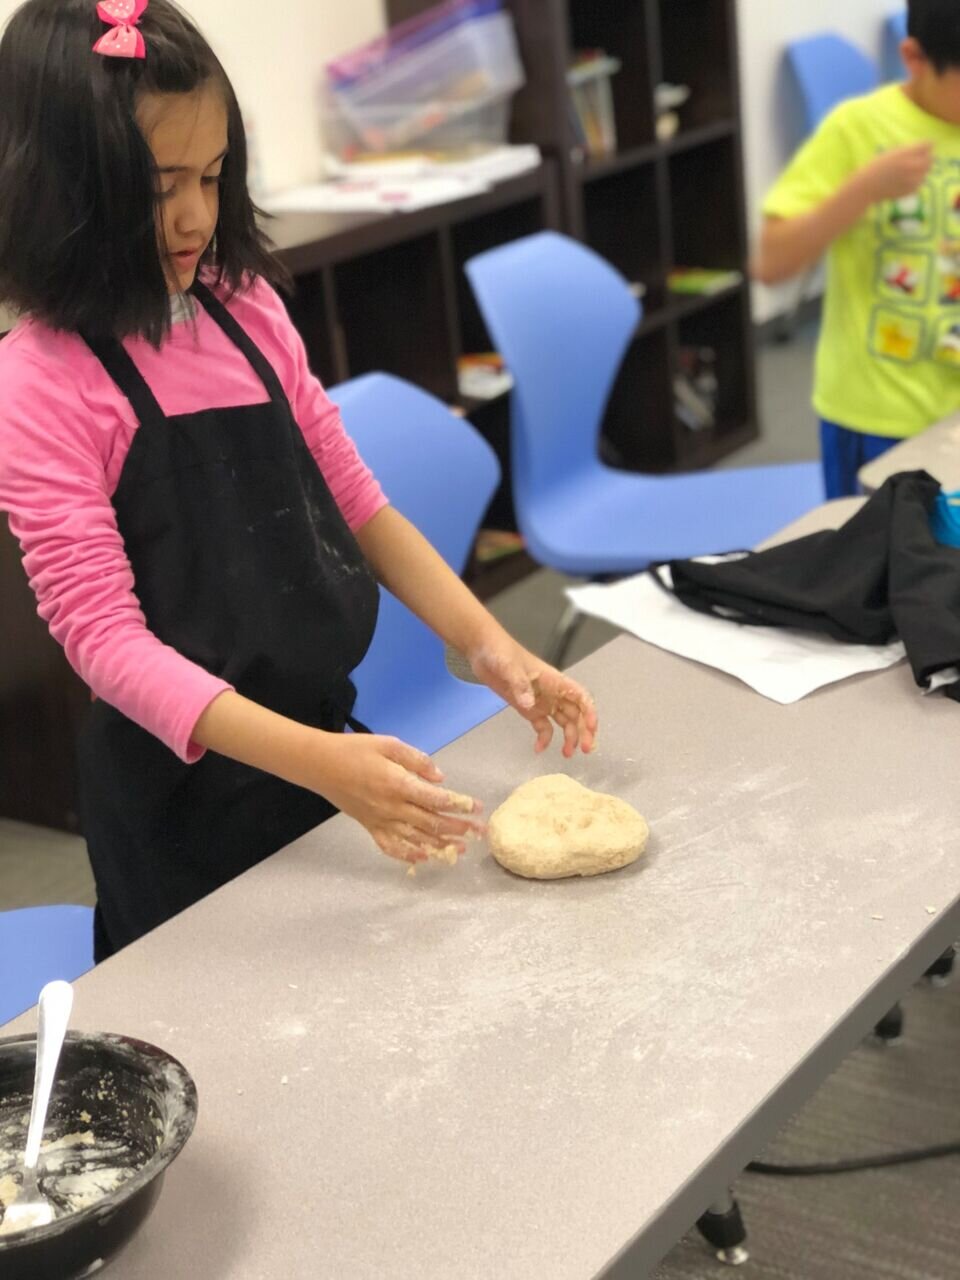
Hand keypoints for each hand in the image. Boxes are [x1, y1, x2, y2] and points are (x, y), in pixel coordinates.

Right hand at [314, 733, 483, 865]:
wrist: (320, 765)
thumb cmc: (355, 750)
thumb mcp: (388, 744)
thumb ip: (416, 760)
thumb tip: (440, 778)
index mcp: (398, 784)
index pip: (436, 800)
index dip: (459, 805)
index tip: (477, 808)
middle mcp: (392, 808)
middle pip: (431, 823)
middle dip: (458, 829)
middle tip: (479, 832)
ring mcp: (380, 821)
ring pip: (415, 839)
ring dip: (440, 845)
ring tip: (461, 850)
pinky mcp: (369, 828)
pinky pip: (390, 847)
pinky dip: (408, 855)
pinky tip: (423, 859)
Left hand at [468, 636, 598, 756]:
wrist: (482, 649)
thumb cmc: (499, 650)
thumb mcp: (509, 665)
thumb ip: (520, 684)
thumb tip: (530, 704)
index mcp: (553, 680)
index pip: (580, 696)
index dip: (590, 712)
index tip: (591, 728)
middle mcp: (552, 692)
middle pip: (576, 713)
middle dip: (583, 731)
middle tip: (585, 749)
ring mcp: (541, 701)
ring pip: (563, 722)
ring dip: (568, 738)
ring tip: (566, 754)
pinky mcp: (528, 708)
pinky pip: (542, 726)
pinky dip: (544, 738)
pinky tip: (539, 748)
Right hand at [859, 143, 932, 202]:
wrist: (866, 187)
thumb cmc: (877, 167)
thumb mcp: (893, 153)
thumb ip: (910, 150)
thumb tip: (930, 149)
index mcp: (906, 153)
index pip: (928, 145)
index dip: (924, 147)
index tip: (917, 150)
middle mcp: (911, 166)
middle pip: (930, 158)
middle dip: (924, 159)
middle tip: (913, 162)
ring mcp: (912, 179)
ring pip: (926, 172)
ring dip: (920, 171)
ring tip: (906, 173)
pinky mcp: (911, 190)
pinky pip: (920, 183)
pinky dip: (915, 182)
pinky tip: (902, 182)